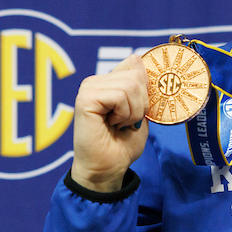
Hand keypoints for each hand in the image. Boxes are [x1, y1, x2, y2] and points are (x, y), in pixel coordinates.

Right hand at [69, 54, 149, 191]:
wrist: (108, 168)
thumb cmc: (123, 143)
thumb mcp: (140, 111)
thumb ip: (142, 88)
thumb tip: (144, 63)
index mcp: (108, 81)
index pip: (135, 62)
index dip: (145, 87)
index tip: (139, 111)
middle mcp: (96, 81)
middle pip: (136, 74)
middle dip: (141, 103)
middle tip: (127, 122)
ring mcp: (89, 88)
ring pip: (130, 85)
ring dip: (132, 112)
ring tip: (119, 124)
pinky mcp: (85, 99)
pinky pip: (119, 96)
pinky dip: (123, 114)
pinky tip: (111, 125)